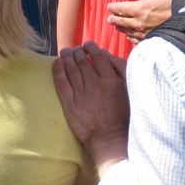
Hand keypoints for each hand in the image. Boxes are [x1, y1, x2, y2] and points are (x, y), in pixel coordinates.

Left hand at [54, 42, 129, 170]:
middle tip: (74, 49)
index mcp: (109, 79)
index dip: (91, 48)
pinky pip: (61, 83)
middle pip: (82, 61)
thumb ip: (119, 71)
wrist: (110, 140)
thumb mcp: (128, 90)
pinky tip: (56, 63)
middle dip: (77, 51)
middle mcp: (93, 83)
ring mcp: (80, 94)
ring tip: (65, 52)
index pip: (98, 56)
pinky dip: (58, 71)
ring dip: (67, 57)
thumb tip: (107, 56)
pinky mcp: (70, 104)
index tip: (88, 45)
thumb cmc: (123, 116)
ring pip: (71, 69)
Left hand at [107, 0, 176, 41]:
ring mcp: (145, 32)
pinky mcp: (151, 38)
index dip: (113, 7)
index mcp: (139, 8)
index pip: (120, 8)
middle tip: (109, 18)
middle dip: (114, 19)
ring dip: (120, 28)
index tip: (109, 6)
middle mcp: (139, 22)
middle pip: (122, 21)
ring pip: (128, 31)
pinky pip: (137, 39)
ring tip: (116, 26)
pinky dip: (130, 37)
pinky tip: (129, 36)